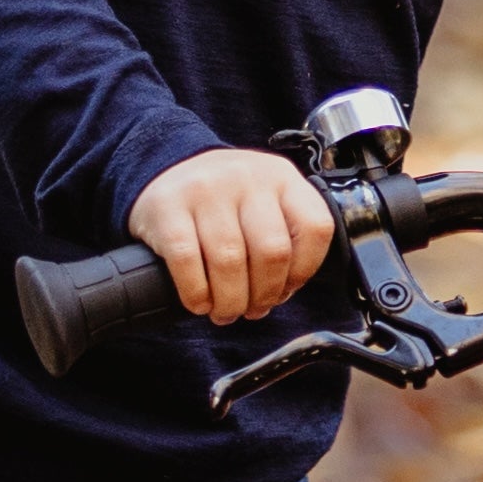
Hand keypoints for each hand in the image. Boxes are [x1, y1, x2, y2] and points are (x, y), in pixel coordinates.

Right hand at [129, 148, 336, 324]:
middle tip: (251, 310)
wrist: (168, 170)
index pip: (315, 228)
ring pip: (230, 262)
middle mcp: (247, 177)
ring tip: (225, 311)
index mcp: (282, 177)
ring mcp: (206, 189)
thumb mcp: (266, 202)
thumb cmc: (225, 201)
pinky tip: (200, 302)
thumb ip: (286, 235)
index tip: (285, 289)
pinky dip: (196, 293)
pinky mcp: (167, 207)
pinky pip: (187, 262)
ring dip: (230, 301)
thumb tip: (281, 292)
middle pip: (272, 252)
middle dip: (264, 295)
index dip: (304, 271)